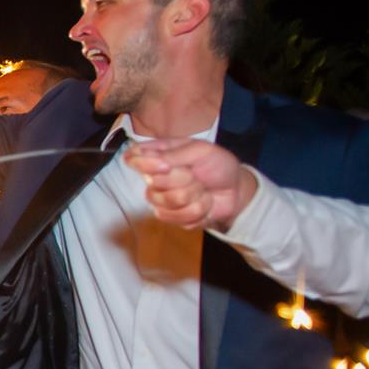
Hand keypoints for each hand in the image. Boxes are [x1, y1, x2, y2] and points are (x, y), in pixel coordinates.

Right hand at [125, 138, 256, 230]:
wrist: (236, 189)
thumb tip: (153, 163)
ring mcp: (160, 200)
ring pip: (167, 202)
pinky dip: (199, 209)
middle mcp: (152, 178)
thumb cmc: (217, 164)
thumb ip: (174, 154)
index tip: (166, 166)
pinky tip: (203, 203)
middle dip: (183, 179)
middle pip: (154, 183)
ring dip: (194, 195)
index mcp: (156, 156)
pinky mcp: (171, 217)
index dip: (145, 164)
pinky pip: (178, 217)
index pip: (132, 158)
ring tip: (202, 189)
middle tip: (196, 175)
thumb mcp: (200, 150)